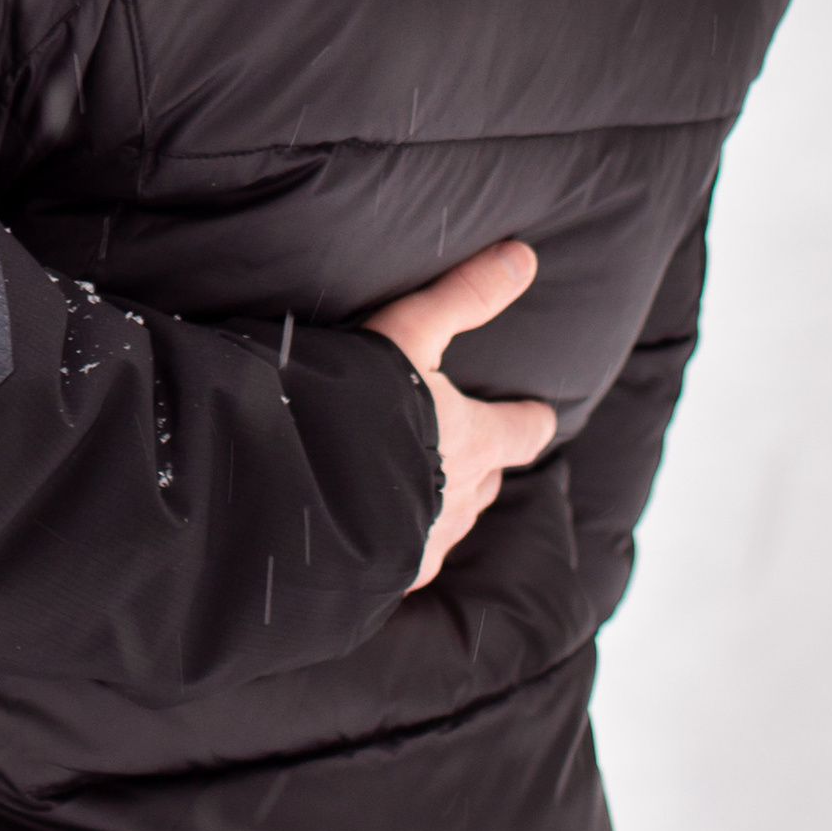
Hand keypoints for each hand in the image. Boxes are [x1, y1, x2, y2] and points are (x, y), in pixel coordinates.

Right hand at [361, 239, 555, 591]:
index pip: (523, 432)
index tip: (536, 414)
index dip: (530, 420)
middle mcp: (463, 497)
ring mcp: (428, 543)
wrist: (296, 491)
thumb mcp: (405, 333)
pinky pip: (412, 558)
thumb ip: (462, 296)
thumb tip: (523, 256)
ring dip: (444, 502)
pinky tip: (378, 533)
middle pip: (490, 480)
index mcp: (475, 440)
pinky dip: (403, 541)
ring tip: (418, 487)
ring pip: (453, 521)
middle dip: (483, 462)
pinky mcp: (391, 574)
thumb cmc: (356, 404)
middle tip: (466, 446)